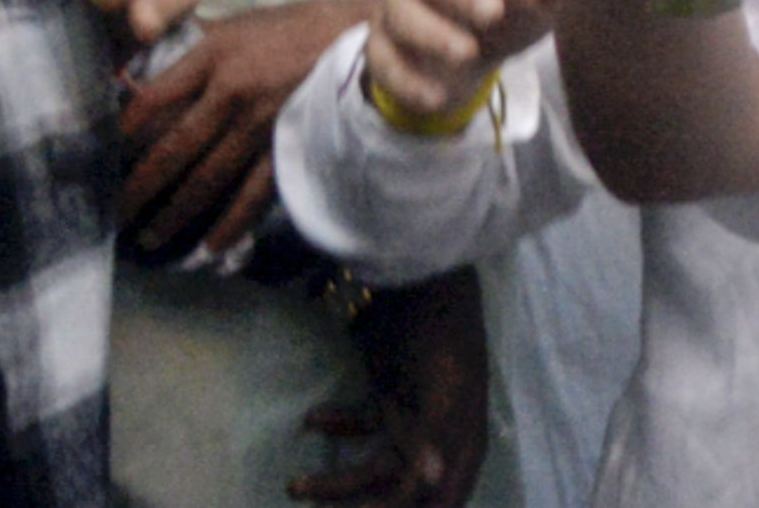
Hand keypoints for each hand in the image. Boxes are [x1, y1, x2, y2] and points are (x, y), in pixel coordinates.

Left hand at [118, 0, 367, 259]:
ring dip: (175, 213)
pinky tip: (210, 246)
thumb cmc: (294, 28)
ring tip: (150, 238)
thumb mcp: (239, 25)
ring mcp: (261, 124)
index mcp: (215, 56)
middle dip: (140, 186)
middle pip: (174, 147)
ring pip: (208, 178)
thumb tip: (144, 68)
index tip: (102, 155)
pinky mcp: (288, 146)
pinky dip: (231, 223)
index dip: (123, 129)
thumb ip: (195, 47)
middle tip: (115, 215)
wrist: (360, 37)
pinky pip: (254, 193)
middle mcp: (232, 92)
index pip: (155, 98)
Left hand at [293, 266, 489, 507]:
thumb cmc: (444, 327)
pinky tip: (313, 420)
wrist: (428, 274)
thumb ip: (436, 433)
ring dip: (337, 482)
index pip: (438, 503)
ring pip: (373, 468)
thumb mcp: (448, 382)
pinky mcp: (392, 395)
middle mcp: (439, 440)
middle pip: (397, 495)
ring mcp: (413, 418)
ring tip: (296, 486)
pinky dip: (339, 429)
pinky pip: (363, 427)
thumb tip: (429, 479)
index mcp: (462, 443)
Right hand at [362, 0, 558, 128]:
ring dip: (433, 33)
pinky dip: (408, 81)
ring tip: (468, 54)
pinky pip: (384, 61)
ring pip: (402, 12)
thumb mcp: (535, 1)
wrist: (471, 56)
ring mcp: (398, 9)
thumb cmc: (508, 13)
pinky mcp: (381, 49)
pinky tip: (437, 96)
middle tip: (494, 12)